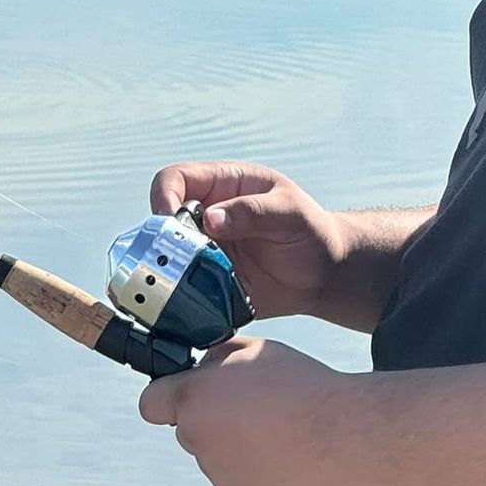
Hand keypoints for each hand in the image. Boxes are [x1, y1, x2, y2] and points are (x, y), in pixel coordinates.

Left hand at [138, 336, 351, 485]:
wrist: (343, 432)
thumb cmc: (301, 383)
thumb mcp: (255, 349)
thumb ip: (219, 359)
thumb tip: (207, 370)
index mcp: (195, 400)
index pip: (151, 404)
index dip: (167, 398)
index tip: (189, 396)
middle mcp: (199, 442)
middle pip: (193, 430)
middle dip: (216, 420)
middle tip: (258, 407)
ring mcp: (222, 477)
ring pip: (222, 458)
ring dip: (242, 446)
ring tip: (285, 430)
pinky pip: (249, 482)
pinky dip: (265, 470)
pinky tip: (295, 453)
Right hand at [150, 161, 348, 320]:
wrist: (324, 275)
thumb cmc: (311, 231)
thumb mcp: (290, 213)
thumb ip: (253, 212)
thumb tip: (211, 219)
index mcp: (222, 186)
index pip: (174, 180)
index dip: (163, 196)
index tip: (169, 219)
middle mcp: (205, 218)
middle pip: (160, 223)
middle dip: (161, 241)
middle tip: (178, 260)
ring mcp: (203, 252)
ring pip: (164, 260)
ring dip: (167, 274)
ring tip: (185, 285)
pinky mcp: (206, 284)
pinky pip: (181, 291)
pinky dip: (179, 300)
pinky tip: (192, 306)